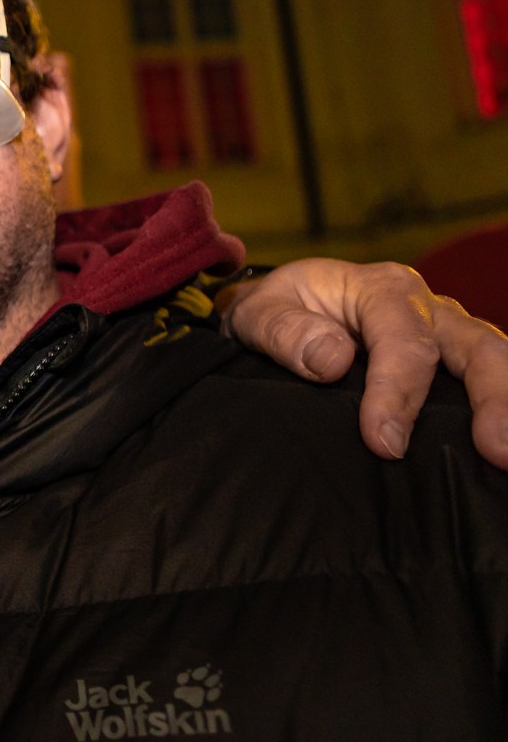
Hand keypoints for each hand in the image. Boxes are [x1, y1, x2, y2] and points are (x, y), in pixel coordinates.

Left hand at [220, 260, 507, 466]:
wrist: (283, 311)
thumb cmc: (276, 311)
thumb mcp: (258, 312)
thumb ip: (285, 331)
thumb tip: (332, 360)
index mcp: (382, 289)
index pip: (405, 340)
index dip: (398, 392)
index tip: (384, 442)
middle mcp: (428, 309)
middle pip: (477, 347)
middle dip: (495, 397)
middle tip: (498, 452)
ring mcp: (448, 337)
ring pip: (494, 362)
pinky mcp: (453, 366)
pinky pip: (487, 382)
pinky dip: (500, 410)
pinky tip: (500, 450)